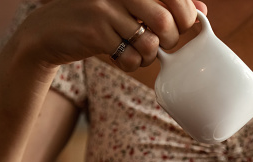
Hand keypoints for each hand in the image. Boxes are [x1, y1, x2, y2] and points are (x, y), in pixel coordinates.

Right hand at [15, 0, 206, 70]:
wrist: (48, 31)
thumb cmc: (98, 18)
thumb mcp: (129, 5)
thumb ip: (165, 5)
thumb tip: (203, 11)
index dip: (186, 16)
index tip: (181, 26)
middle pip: (166, 22)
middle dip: (171, 41)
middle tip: (162, 44)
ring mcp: (106, 9)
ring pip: (150, 43)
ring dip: (150, 56)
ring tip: (139, 53)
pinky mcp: (96, 32)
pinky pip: (131, 58)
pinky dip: (132, 64)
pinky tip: (122, 58)